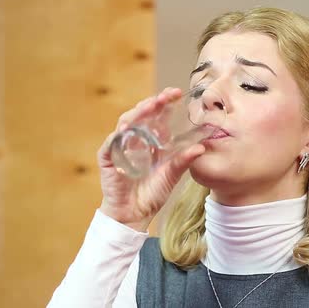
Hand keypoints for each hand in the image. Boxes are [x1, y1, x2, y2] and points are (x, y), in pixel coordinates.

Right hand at [97, 88, 205, 231]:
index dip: (164, 103)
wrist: (134, 214)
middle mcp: (134, 139)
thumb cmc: (152, 194)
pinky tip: (127, 130)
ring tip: (150, 106)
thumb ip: (183, 160)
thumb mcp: (171, 175)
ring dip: (138, 113)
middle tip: (166, 96)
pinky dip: (118, 135)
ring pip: (126, 122)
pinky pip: (111, 143)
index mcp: (150, 140)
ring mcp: (119, 146)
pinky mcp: (107, 158)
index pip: (156, 115)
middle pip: (141, 114)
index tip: (177, 93)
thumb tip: (201, 147)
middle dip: (153, 103)